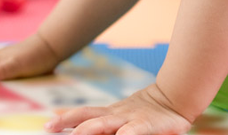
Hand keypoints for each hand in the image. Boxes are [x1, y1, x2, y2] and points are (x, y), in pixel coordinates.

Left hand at [44, 83, 192, 134]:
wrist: (177, 97)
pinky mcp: (146, 125)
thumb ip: (109, 126)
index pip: (84, 115)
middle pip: (89, 118)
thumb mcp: (128, 121)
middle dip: (70, 123)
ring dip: (88, 130)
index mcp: (110, 115)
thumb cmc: (151, 114)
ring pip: (104, 123)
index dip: (65, 119)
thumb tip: (78, 128)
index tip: (49, 125)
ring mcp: (130, 119)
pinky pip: (133, 131)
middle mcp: (116, 116)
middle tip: (50, 127)